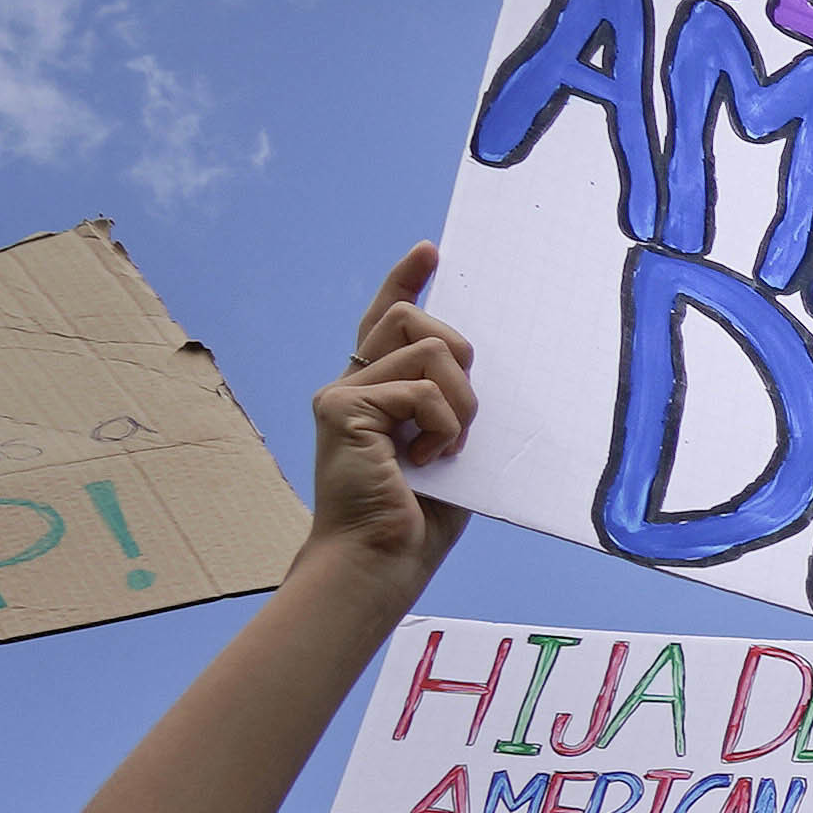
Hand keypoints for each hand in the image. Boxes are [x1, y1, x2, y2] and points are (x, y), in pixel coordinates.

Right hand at [301, 245, 476, 585]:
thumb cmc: (418, 517)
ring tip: (445, 449)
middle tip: (460, 419)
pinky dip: (446, 427)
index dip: (407, 281)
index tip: (430, 251)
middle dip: (460, 357)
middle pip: (414, 318)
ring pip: (431, 349)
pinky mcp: (341, 407)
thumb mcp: (447, 448)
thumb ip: (448, 402)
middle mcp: (351, 385)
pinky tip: (428, 462)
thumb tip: (470, 365)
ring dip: (460, 401)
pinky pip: (424, 388)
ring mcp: (342, 393)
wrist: (382, 561)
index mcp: (377, 392)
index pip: (387, 321)